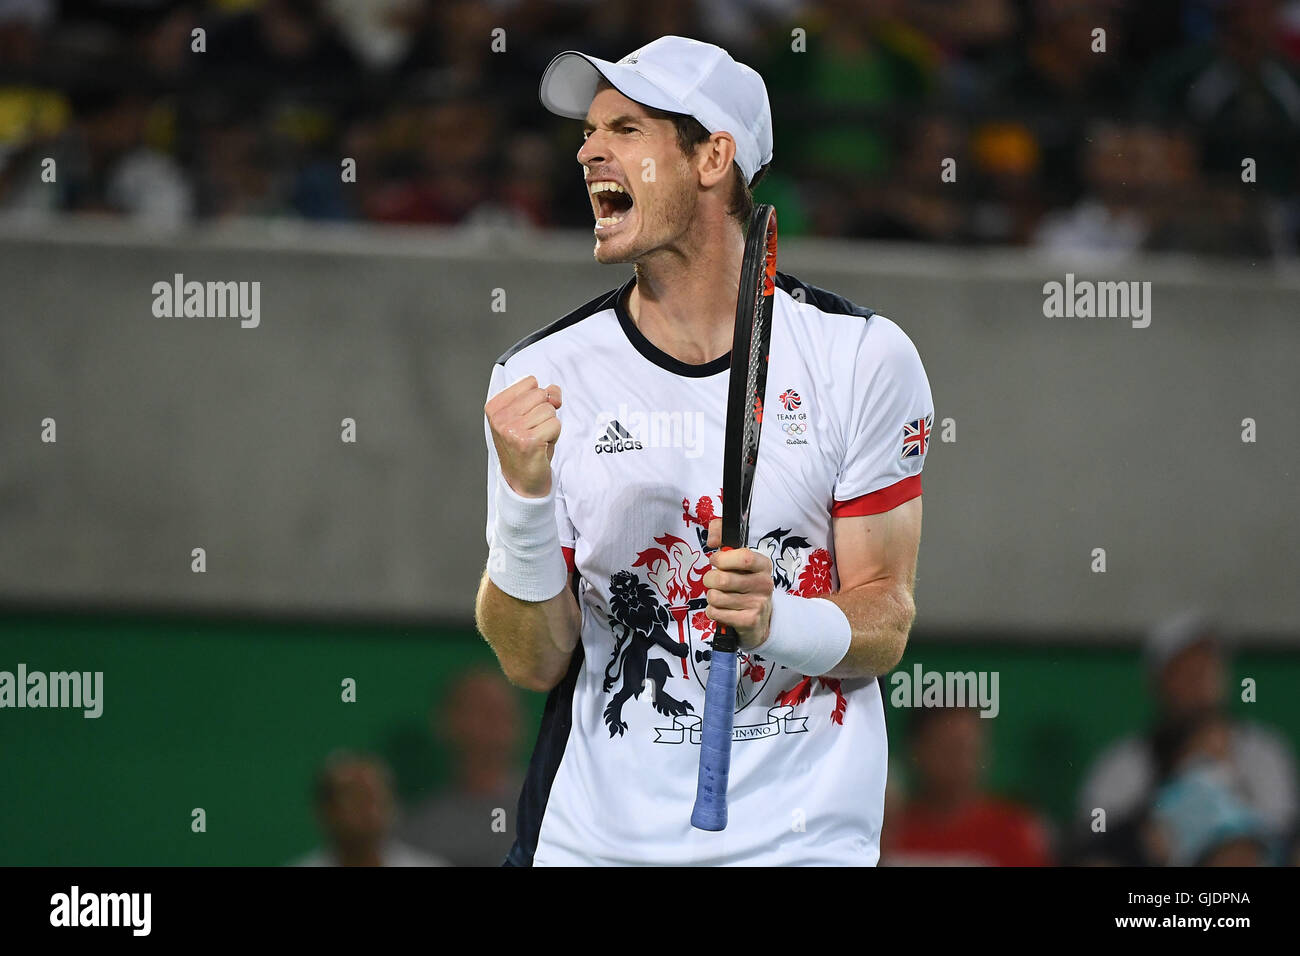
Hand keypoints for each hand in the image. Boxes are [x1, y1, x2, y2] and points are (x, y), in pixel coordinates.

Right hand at [485, 375, 561, 497]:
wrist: (522, 481)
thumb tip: (554, 394)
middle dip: (545, 413)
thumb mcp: (528, 415)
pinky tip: (542, 446)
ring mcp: (513, 430)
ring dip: (550, 425)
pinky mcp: (529, 441)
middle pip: (541, 394)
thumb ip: (542, 396)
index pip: (530, 382)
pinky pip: (556, 424)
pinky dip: (554, 435)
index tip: (527, 418)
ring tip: (538, 439)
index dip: (537, 399)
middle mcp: (500, 418)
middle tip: (534, 431)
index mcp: (495, 407)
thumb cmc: (525, 447)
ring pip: (549, 410)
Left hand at [702, 517, 773, 649]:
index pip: (744, 557)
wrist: (761, 620)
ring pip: (716, 597)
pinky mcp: (749, 621)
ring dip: (711, 597)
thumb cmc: (745, 585)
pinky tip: (722, 610)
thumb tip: (712, 539)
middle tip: (713, 582)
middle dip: (710, 580)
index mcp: (763, 565)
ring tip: (720, 597)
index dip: (722, 558)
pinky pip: (716, 613)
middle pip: (723, 579)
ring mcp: (758, 604)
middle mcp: (764, 584)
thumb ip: (723, 537)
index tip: (715, 560)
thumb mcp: (740, 561)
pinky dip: (713, 611)